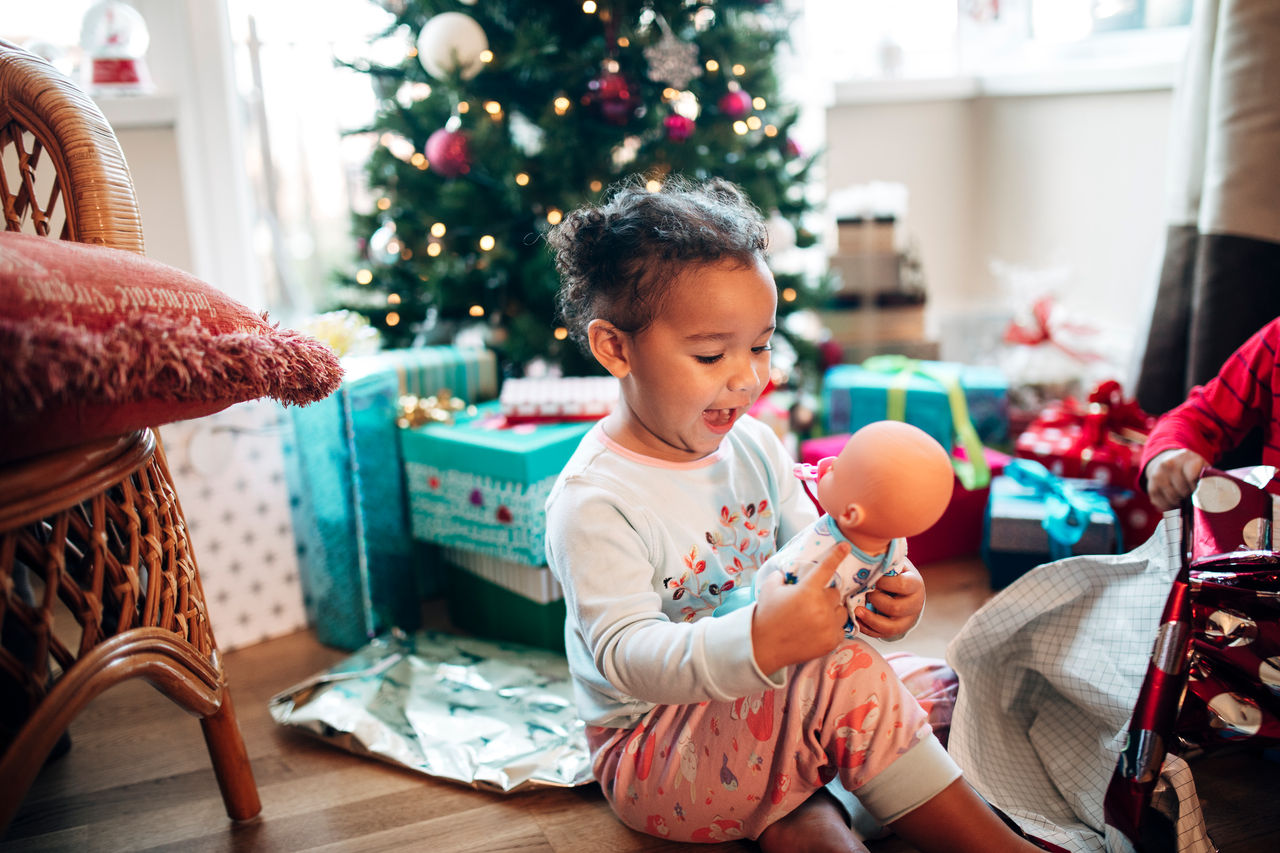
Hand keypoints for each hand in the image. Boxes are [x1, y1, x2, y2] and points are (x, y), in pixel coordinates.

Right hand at [751, 543, 848, 674]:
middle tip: (810, 602)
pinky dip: (832, 627)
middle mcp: (821, 607)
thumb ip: (782, 576)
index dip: (837, 555)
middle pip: (835, 593)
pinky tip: (818, 629)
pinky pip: (841, 628)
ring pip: (841, 610)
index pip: (826, 568)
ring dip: (831, 610)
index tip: (846, 546)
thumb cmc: (766, 615)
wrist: (763, 647)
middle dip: (824, 594)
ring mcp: (828, 626)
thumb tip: (789, 573)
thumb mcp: (770, 588)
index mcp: (807, 591)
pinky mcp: (832, 641)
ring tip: (815, 616)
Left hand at [857, 564, 924, 639]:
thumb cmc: (896, 574)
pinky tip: (857, 620)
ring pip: (891, 627)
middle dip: (876, 601)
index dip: (885, 583)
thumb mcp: (895, 565)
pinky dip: (868, 629)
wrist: (907, 591)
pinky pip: (883, 634)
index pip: (902, 585)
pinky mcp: (898, 630)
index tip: (873, 579)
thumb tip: (866, 558)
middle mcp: (915, 604)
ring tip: (857, 611)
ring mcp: (908, 620)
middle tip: (865, 594)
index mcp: (915, 584)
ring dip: (871, 619)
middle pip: (896, 608)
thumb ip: (885, 563)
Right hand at [1145, 448, 1207, 510]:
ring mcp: (1157, 476)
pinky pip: (1163, 505)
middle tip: (1193, 495)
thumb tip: (1220, 496)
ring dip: (1181, 502)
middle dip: (1190, 496)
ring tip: (1184, 498)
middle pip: (1183, 490)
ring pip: (1173, 499)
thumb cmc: (1190, 468)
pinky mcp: (1151, 487)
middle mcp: (1168, 464)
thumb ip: (1210, 478)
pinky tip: (1175, 502)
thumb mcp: (1201, 466)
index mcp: (1186, 457)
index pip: (1193, 477)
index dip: (1199, 488)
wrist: (1165, 460)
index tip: (1202, 491)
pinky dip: (1171, 507)